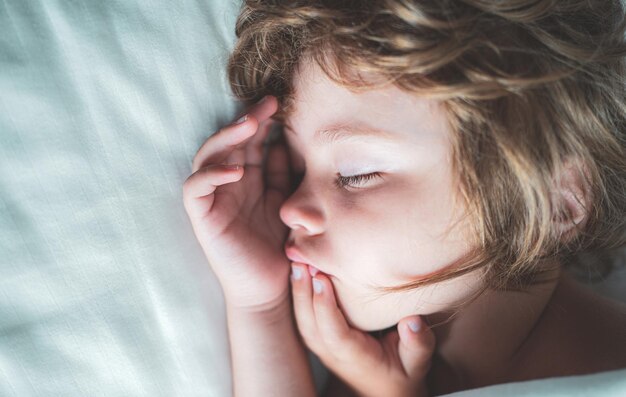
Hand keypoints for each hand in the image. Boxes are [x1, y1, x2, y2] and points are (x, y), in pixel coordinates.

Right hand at [183, 96, 292, 310]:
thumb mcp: (285, 201)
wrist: (270, 287)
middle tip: (268, 104)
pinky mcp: (202, 218)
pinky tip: (235, 170)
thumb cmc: (277, 245)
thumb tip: (283, 140)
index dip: (261, 120)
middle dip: (246, 120)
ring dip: (226, 138)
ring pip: (207, 156)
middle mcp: (227, 183)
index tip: (280, 103)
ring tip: (250, 125)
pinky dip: (211, 175)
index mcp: (248, 178)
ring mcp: (212, 199)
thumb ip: (281, 173)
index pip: (249, 141)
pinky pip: (195, 189)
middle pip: (227, 142)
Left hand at [290, 263, 435, 396]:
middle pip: (310, 324)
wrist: (384, 390)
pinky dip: (299, 295)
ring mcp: (322, 347)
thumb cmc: (402, 373)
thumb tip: (413, 320)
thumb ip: (418, 344)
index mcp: (355, 357)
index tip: (321, 279)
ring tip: (296, 261)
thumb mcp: (417, 362)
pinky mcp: (319, 339)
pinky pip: (303, 317)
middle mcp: (333, 353)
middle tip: (301, 261)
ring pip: (302, 320)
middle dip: (303, 292)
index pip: (335, 333)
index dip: (325, 306)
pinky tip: (299, 271)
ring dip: (298, 291)